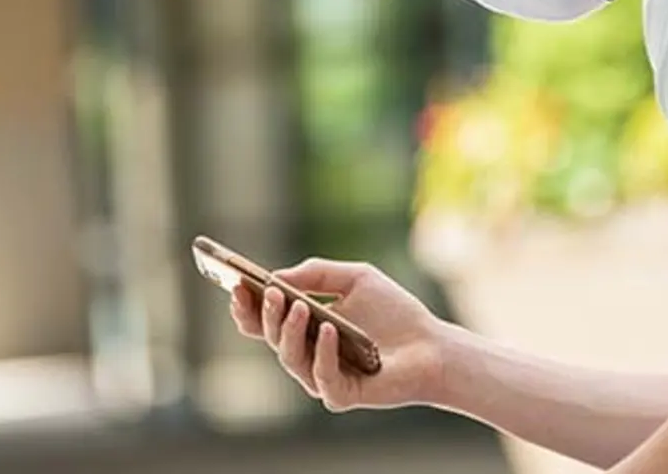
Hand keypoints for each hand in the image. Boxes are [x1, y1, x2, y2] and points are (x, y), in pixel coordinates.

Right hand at [229, 257, 449, 411]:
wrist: (431, 344)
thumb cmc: (393, 311)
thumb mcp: (356, 278)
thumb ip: (317, 272)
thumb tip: (276, 276)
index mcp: (306, 328)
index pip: (265, 322)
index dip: (247, 308)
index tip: (236, 286)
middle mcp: (307, 354)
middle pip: (271, 339)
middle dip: (266, 315)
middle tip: (269, 292)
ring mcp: (322, 377)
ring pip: (290, 359)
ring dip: (290, 331)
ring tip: (298, 306)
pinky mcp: (341, 395)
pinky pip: (321, 378)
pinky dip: (323, 353)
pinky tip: (330, 330)